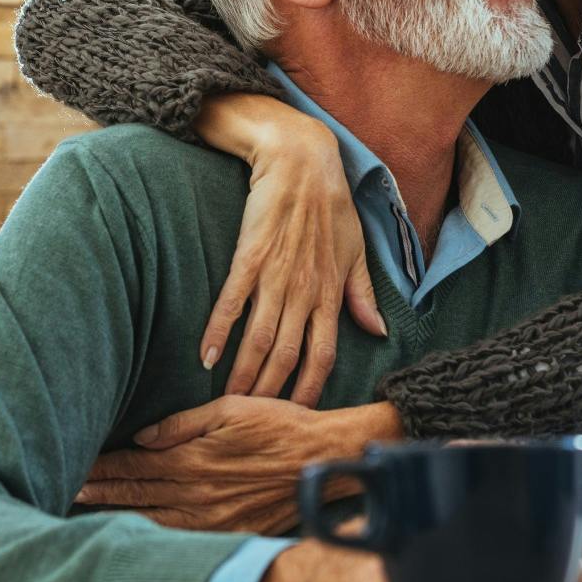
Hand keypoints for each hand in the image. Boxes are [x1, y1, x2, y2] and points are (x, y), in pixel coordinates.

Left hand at [75, 398, 400, 533]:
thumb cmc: (280, 425)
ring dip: (117, 517)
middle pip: (135, 495)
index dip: (102, 467)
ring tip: (86, 515)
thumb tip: (142, 437)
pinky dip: (152, 537)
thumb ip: (182, 424)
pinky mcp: (228, 533)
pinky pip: (180, 539)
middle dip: (99, 492)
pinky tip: (133, 535)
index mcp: (193, 458)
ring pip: (151, 521)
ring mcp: (211, 519)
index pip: (134, 465)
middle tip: (67, 491)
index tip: (76, 465)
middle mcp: (197, 493)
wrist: (323, 459)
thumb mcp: (230, 408)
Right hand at [194, 95, 387, 405]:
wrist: (301, 159)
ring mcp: (277, 275)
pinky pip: (232, 302)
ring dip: (244, 374)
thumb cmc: (331, 204)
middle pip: (288, 355)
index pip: (324, 354)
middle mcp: (306, 290)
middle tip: (253, 422)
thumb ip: (362, 295)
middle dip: (271, 393)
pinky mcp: (250, 256)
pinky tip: (205, 357)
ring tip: (227, 403)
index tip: (299, 416)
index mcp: (332, 292)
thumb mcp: (356, 250)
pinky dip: (218, 332)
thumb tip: (376, 332)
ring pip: (260, 338)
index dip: (311, 388)